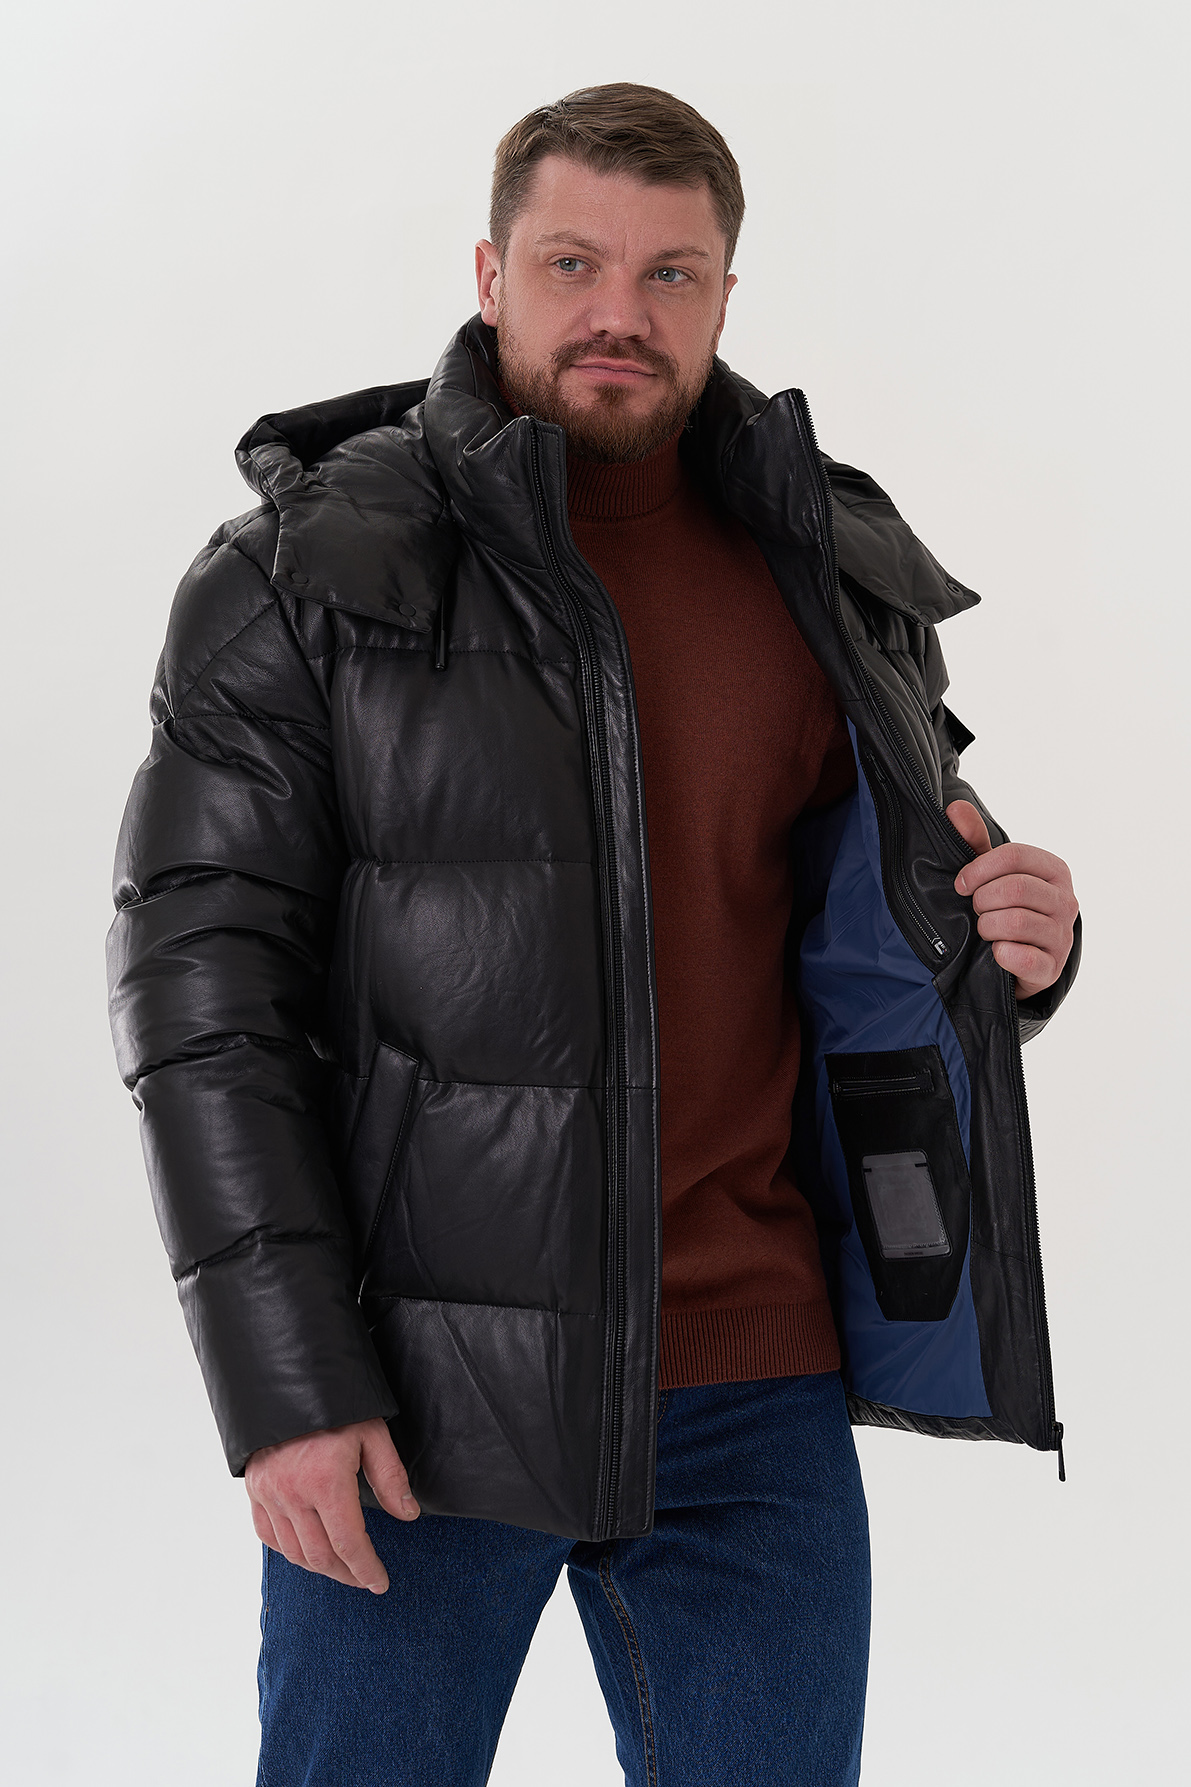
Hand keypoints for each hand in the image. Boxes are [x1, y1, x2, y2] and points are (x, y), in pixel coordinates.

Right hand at [245, 1417, 418, 1593]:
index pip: (348, 1544)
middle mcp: (292, 1493)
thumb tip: (407, 1514)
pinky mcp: (255, 1488)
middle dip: (346, 1574)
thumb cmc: (335, 1402)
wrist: (286, 1379)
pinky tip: (305, 1550)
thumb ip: (389, 1476)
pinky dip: (287, 1550)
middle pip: (320, 1556)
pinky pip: (267, 1535)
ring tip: (341, 1567)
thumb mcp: (371, 1432)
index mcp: (325, 1481)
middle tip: (364, 1577)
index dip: (366, 1569)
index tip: (379, 1582)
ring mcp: (269, 1493)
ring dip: (319, 1567)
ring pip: (293, 1552)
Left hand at [946, 800, 1078, 1000]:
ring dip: (987, 927)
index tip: (961, 884)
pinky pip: (1023, 958)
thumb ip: (974, 841)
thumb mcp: (990, 874)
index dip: (978, 868)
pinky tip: (997, 953)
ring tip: (986, 930)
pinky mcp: (1052, 968)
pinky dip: (1001, 954)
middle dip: (982, 900)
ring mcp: (1062, 936)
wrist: (1019, 960)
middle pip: (1014, 889)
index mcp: (1054, 870)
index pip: (1014, 855)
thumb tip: (956, 808)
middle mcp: (1066, 900)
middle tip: (976, 910)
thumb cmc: (1004, 908)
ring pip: (1015, 922)